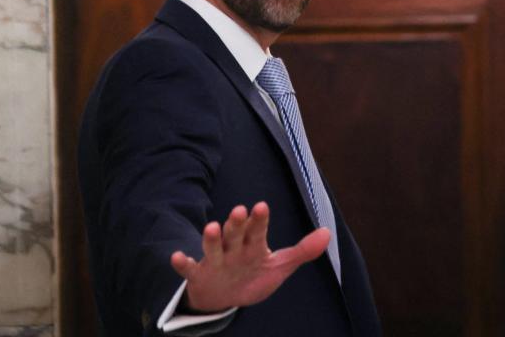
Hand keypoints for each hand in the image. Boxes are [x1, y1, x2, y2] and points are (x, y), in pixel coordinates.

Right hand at [170, 202, 330, 311]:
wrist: (225, 298)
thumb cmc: (254, 275)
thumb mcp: (280, 265)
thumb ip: (303, 250)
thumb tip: (328, 233)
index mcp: (253, 245)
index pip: (257, 230)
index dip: (259, 220)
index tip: (262, 206)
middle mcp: (233, 249)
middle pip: (235, 233)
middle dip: (237, 223)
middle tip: (239, 210)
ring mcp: (215, 261)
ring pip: (213, 247)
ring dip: (211, 238)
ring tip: (211, 227)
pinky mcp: (200, 275)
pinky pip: (189, 268)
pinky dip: (182, 263)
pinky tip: (176, 257)